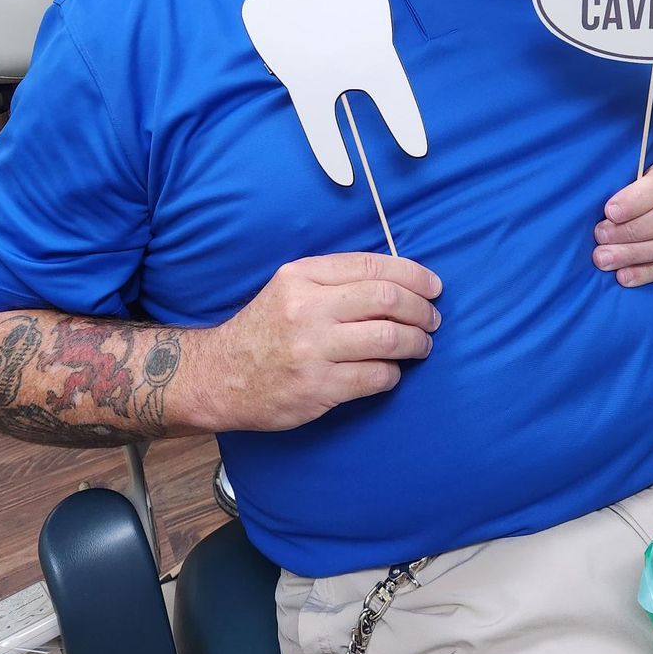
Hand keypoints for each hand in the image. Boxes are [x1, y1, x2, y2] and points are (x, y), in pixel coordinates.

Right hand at [210, 252, 441, 430]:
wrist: (219, 376)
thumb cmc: (265, 330)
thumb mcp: (290, 288)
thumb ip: (335, 280)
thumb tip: (399, 281)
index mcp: (302, 275)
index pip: (372, 266)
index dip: (413, 275)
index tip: (433, 287)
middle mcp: (307, 307)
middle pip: (387, 300)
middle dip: (421, 310)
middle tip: (432, 319)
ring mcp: (312, 349)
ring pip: (388, 338)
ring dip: (416, 342)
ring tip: (421, 346)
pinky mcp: (317, 387)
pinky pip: (376, 376)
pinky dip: (393, 373)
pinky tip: (390, 372)